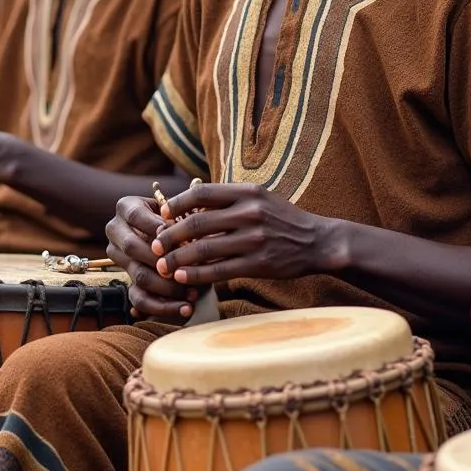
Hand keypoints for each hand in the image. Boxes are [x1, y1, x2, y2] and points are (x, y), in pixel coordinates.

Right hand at [106, 194, 200, 322]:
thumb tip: (180, 234)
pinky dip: (163, 306)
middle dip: (163, 260)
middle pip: (133, 247)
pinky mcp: (125, 280)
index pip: (136, 216)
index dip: (156, 226)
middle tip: (187, 268)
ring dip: (167, 287)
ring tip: (193, 294)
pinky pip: (138, 298)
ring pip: (138, 275)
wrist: (172, 234)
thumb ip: (179, 218)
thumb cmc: (180, 217)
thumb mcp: (179, 211)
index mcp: (126, 207)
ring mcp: (118, 257)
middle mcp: (115, 230)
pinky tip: (185, 309)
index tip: (180, 236)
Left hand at [152, 182, 330, 285]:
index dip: (176, 204)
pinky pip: (219, 270)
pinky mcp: (259, 263)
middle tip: (153, 246)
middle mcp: (249, 212)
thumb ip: (229, 201)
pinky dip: (197, 275)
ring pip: (204, 249)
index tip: (160, 215)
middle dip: (169, 236)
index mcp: (247, 192)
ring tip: (162, 267)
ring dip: (177, 260)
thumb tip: (189, 207)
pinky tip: (182, 278)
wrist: (317, 241)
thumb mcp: (259, 199)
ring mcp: (254, 238)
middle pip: (196, 222)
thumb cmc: (282, 220)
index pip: (201, 192)